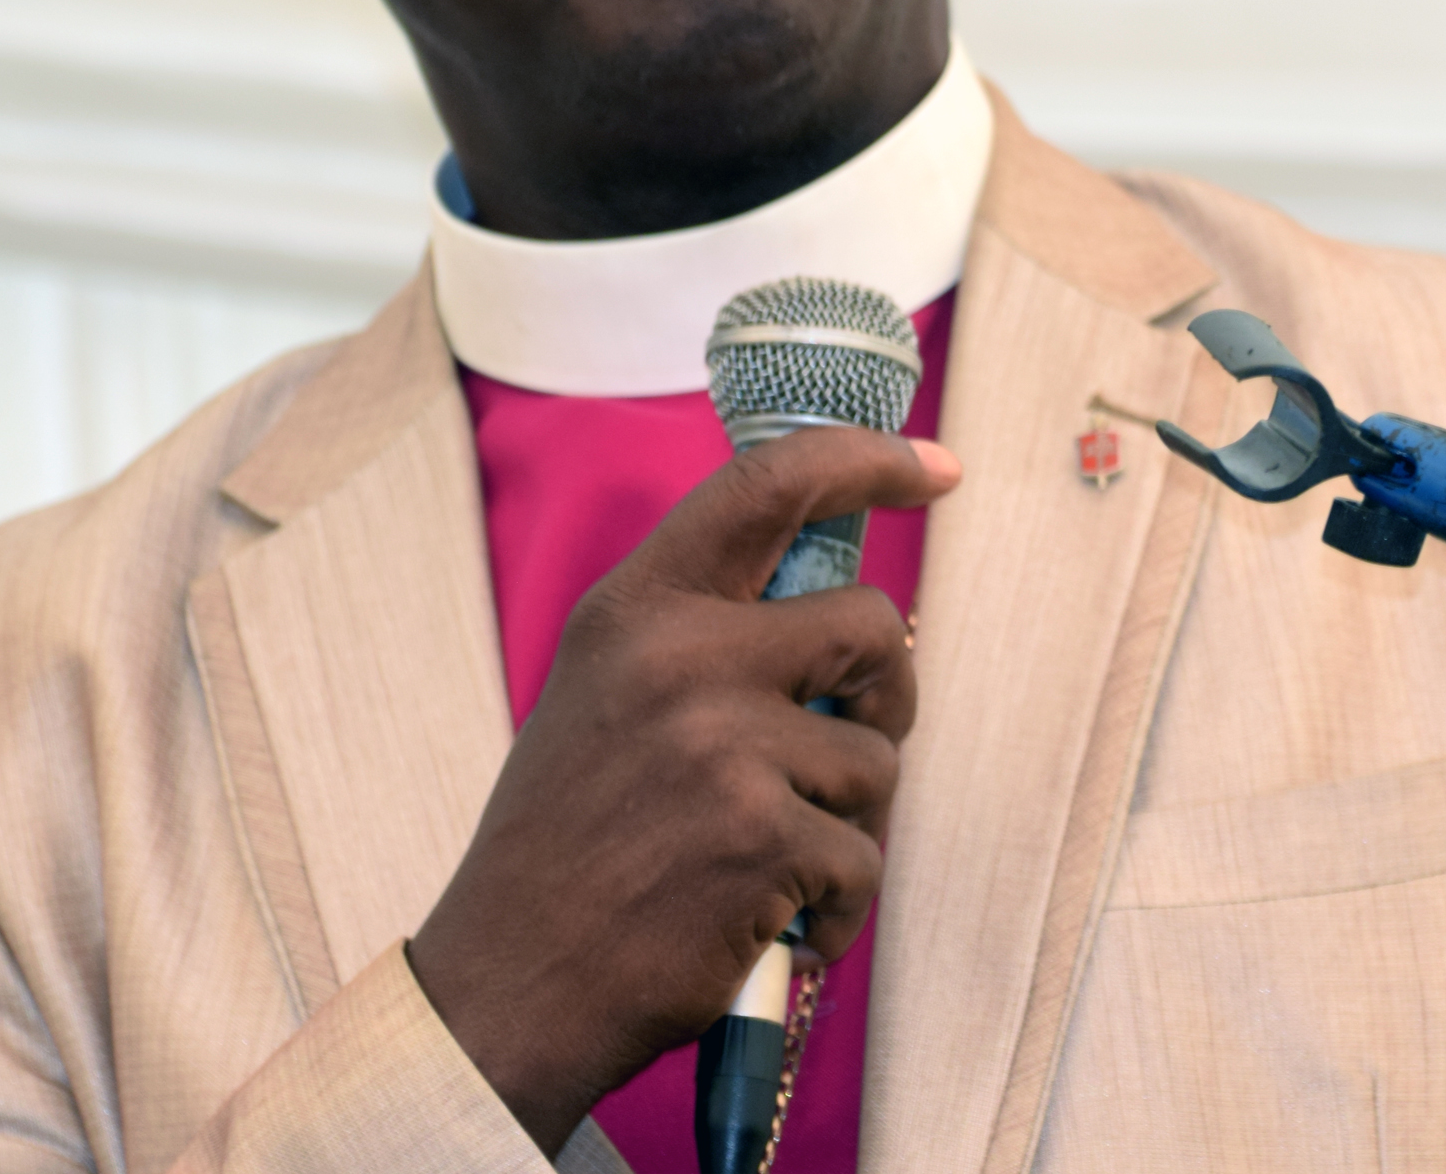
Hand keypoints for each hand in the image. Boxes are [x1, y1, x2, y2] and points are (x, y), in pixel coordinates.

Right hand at [407, 428, 958, 1151]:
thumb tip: (838, 602)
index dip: (868, 460)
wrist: (508, 985)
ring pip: (877, 754)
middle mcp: (681, 657)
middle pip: (872, 621)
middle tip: (857, 733)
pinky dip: (838, 905)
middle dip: (888, 685)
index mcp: (637, 608)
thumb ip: (702, 630)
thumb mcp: (604, 690)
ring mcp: (725, 747)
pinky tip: (781, 924)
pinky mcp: (765, 838)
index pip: (768, 484)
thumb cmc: (570, 842)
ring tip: (776, 857)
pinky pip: (864, 857)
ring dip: (849, 816)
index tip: (937, 467)